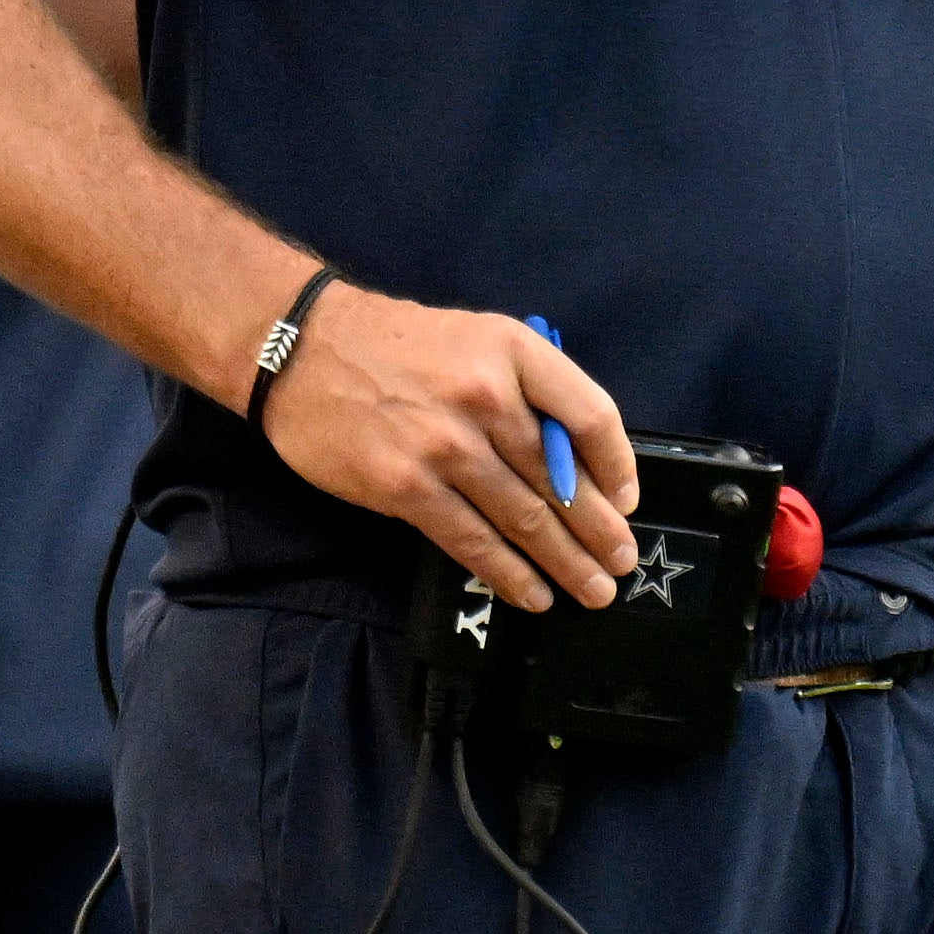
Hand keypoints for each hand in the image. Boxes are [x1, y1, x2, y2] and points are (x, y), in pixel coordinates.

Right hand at [255, 283, 640, 612]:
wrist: (305, 349)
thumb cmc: (401, 346)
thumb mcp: (480, 340)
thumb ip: (529, 390)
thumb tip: (578, 461)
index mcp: (514, 351)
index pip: (590, 415)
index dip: (618, 466)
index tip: (627, 500)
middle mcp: (486, 396)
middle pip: (561, 478)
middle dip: (599, 531)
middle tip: (622, 563)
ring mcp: (445, 445)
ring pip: (523, 516)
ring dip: (565, 561)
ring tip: (593, 588)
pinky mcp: (405, 487)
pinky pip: (472, 541)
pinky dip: (508, 573)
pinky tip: (533, 594)